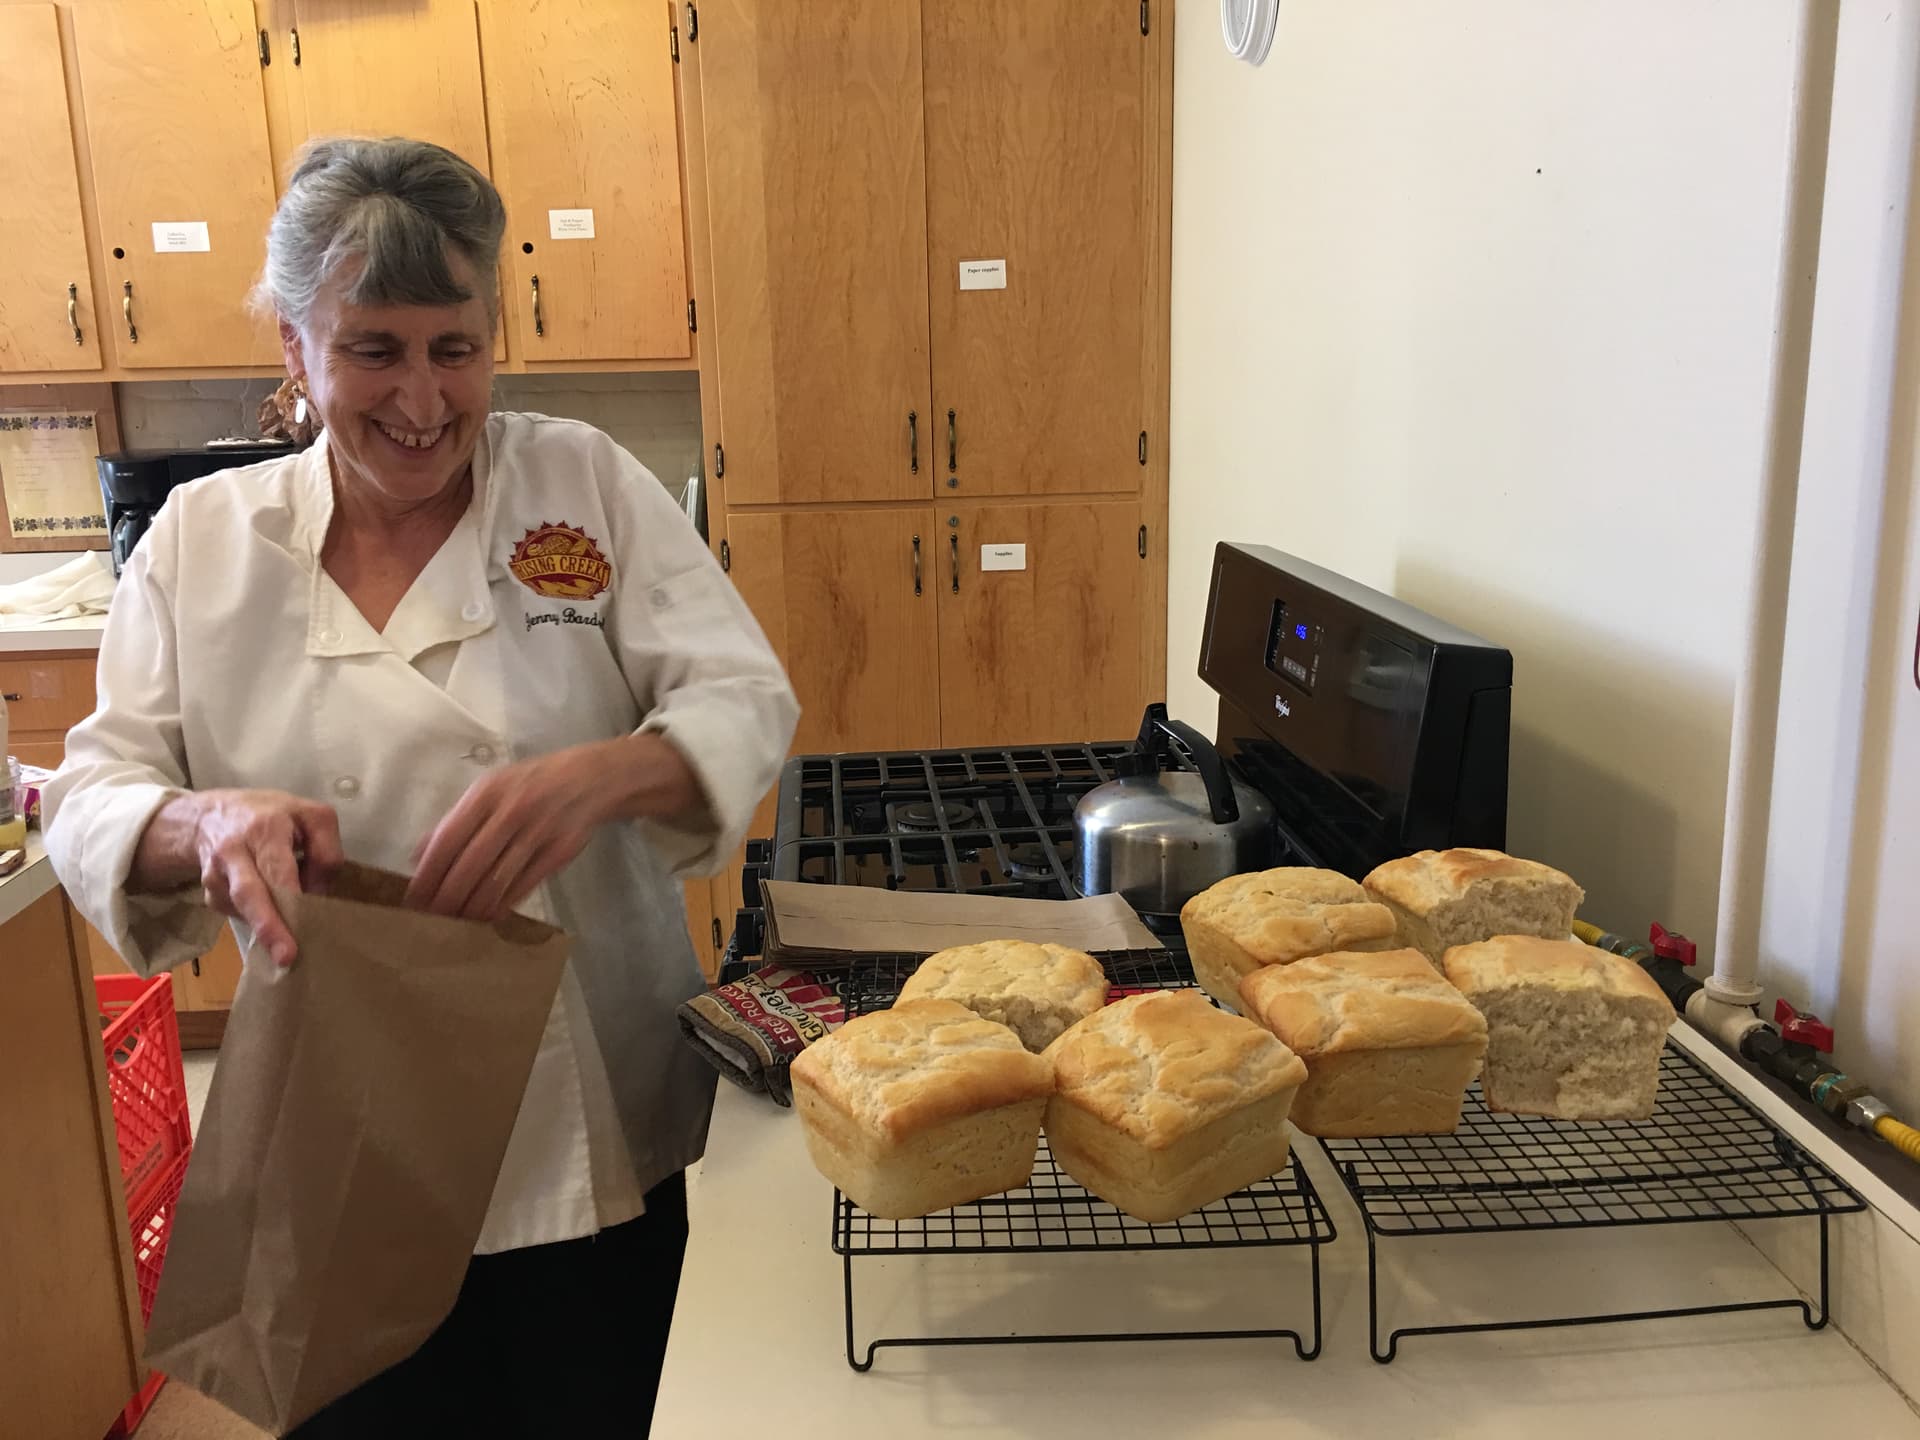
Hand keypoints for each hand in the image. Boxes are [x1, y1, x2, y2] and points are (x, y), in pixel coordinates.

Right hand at [135, 789, 344, 967]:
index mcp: (264, 829)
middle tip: (286, 958)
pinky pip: (235, 913)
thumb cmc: (271, 815)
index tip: (302, 928)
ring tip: (284, 948)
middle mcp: (233, 851)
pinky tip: (268, 915)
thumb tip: (320, 893)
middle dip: (268, 928)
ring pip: (241, 909)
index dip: (289, 901)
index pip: (277, 870)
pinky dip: (256, 920)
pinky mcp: (208, 892)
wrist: (210, 816)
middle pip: (248, 894)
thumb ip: (326, 850)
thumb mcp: (310, 815)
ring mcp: (215, 873)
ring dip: (264, 928)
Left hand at [406, 735, 698, 921]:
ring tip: (455, 925)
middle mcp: (512, 811)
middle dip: (447, 898)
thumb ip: (455, 820)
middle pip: (471, 865)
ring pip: (497, 880)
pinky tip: (488, 917)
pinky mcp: (560, 851)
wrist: (590, 778)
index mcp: (487, 793)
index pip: (448, 839)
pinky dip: (503, 905)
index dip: (428, 874)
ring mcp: (539, 832)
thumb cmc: (531, 784)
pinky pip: (524, 885)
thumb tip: (417, 855)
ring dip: (473, 908)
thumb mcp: (491, 789)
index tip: (412, 900)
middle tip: (430, 922)